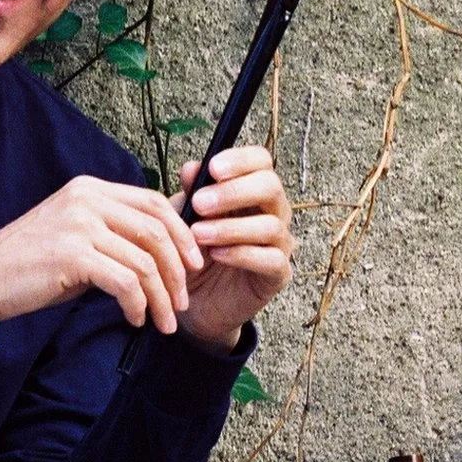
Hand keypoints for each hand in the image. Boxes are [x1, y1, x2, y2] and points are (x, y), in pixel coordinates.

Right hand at [0, 173, 204, 334]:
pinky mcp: (73, 255)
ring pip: (144, 260)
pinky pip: (125, 282)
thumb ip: (114, 232)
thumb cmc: (32, 262)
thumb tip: (162, 249)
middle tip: (182, 301)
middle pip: (155, 230)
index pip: (153, 202)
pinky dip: (137, 304)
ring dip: (161, 296)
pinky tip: (135, 318)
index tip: (194, 264)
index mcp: (91, 189)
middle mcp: (87, 199)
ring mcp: (80, 225)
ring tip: (163, 322)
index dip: (181, 234)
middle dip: (178, 270)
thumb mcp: (77, 234)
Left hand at [173, 144, 293, 350]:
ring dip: (230, 227)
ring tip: (198, 235)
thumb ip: (189, 194)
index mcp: (251, 191)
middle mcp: (272, 212)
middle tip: (200, 204)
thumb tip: (191, 168)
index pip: (261, 161)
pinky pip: (272, 260)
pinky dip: (243, 254)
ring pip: (270, 225)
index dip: (240, 160)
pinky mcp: (278, 275)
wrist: (192, 301)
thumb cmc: (192, 252)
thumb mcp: (182, 219)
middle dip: (234, 192)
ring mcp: (279, 244)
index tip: (213, 169)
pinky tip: (217, 255)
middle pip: (271, 187)